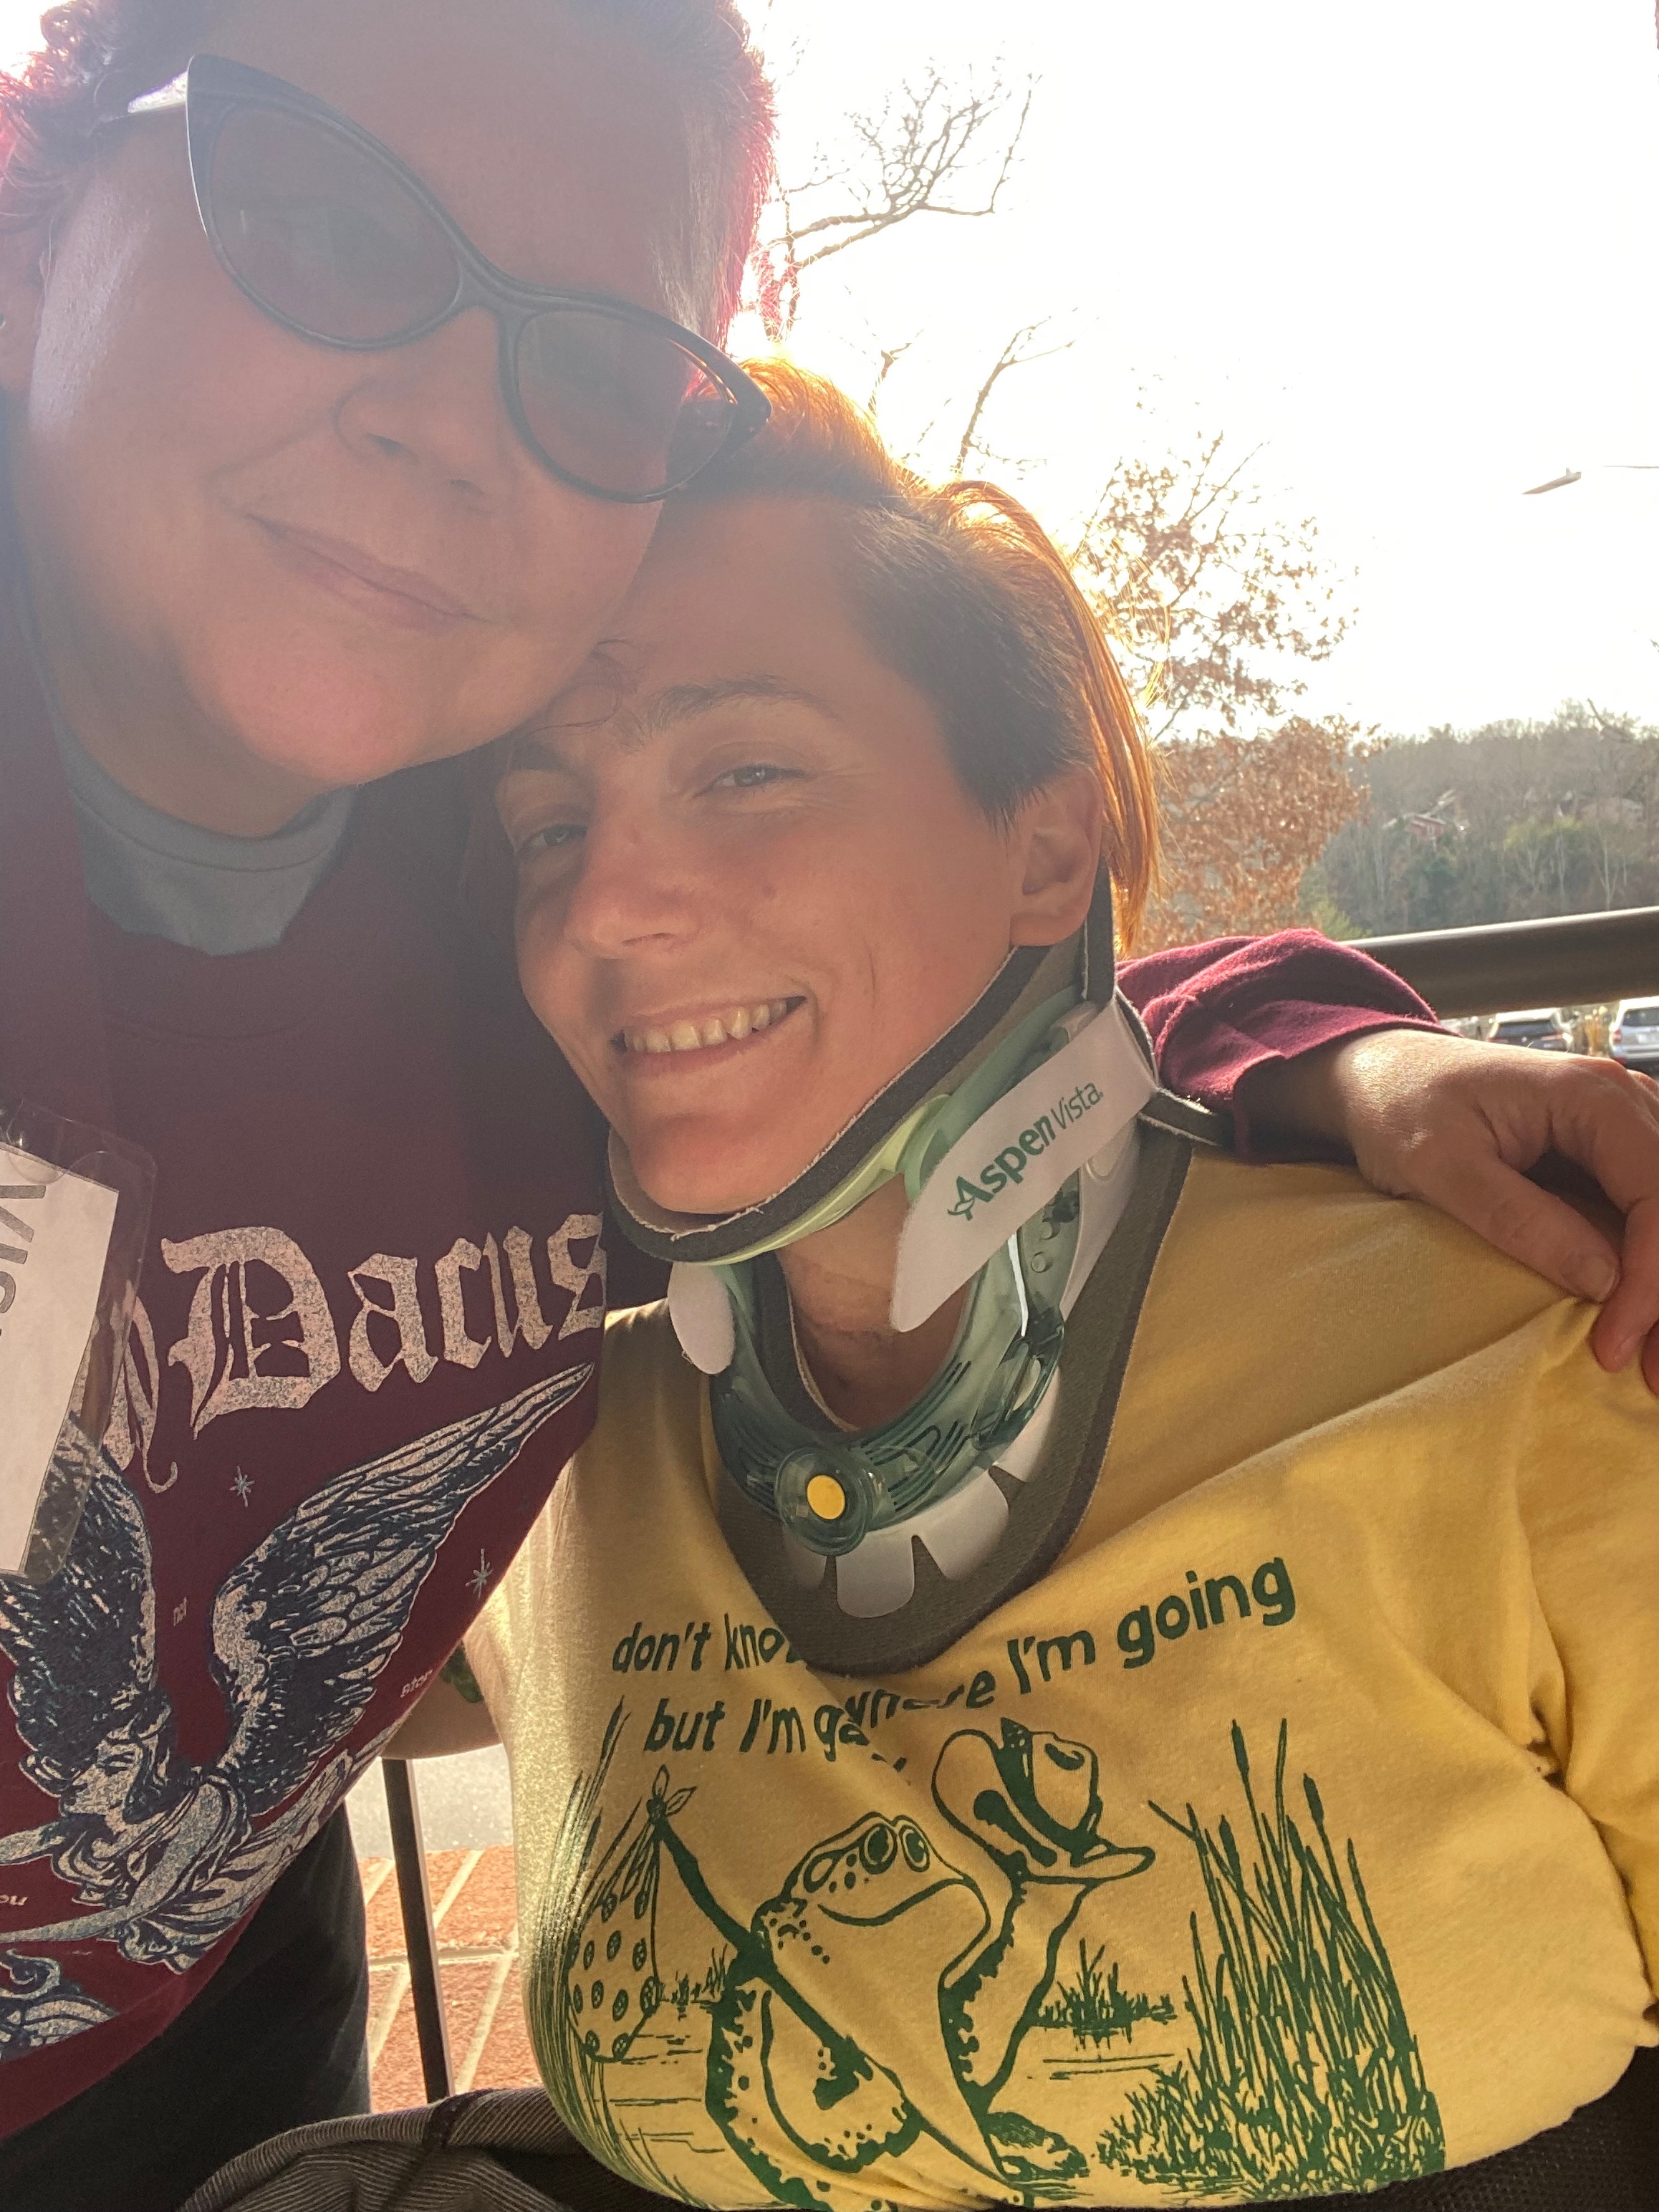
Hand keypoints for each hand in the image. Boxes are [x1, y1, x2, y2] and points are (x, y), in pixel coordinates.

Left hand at [1247, 1028, 1658, 1393]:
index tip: (1615, 1341)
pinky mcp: (1608, 1151)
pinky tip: (1637, 1311)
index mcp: (1587, 1096)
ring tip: (1648, 1354)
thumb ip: (1518, 1217)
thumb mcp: (1439, 1168)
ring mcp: (1621, 1123)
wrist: (1380, 1073)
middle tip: (1650, 1371)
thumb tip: (1602, 1278)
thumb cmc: (1398, 1109)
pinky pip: (1648, 1205)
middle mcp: (1621, 1100)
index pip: (1654, 1192)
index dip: (1649, 1276)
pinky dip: (1648, 1259)